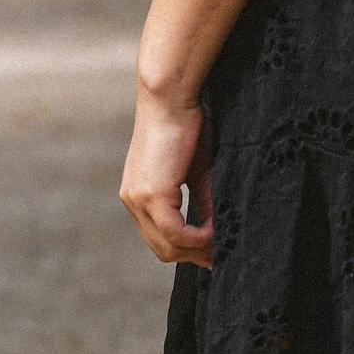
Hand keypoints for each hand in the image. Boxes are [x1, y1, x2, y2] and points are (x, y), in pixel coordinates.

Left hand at [120, 86, 211, 265]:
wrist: (171, 97)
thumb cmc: (186, 124)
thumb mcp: (196, 172)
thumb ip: (201, 203)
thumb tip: (216, 231)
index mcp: (138, 194)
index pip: (158, 238)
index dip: (186, 250)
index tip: (212, 254)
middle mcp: (132, 200)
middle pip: (162, 249)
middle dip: (193, 256)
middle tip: (220, 255)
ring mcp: (138, 199)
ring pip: (167, 246)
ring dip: (197, 249)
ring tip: (221, 240)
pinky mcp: (151, 194)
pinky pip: (175, 233)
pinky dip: (197, 238)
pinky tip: (215, 230)